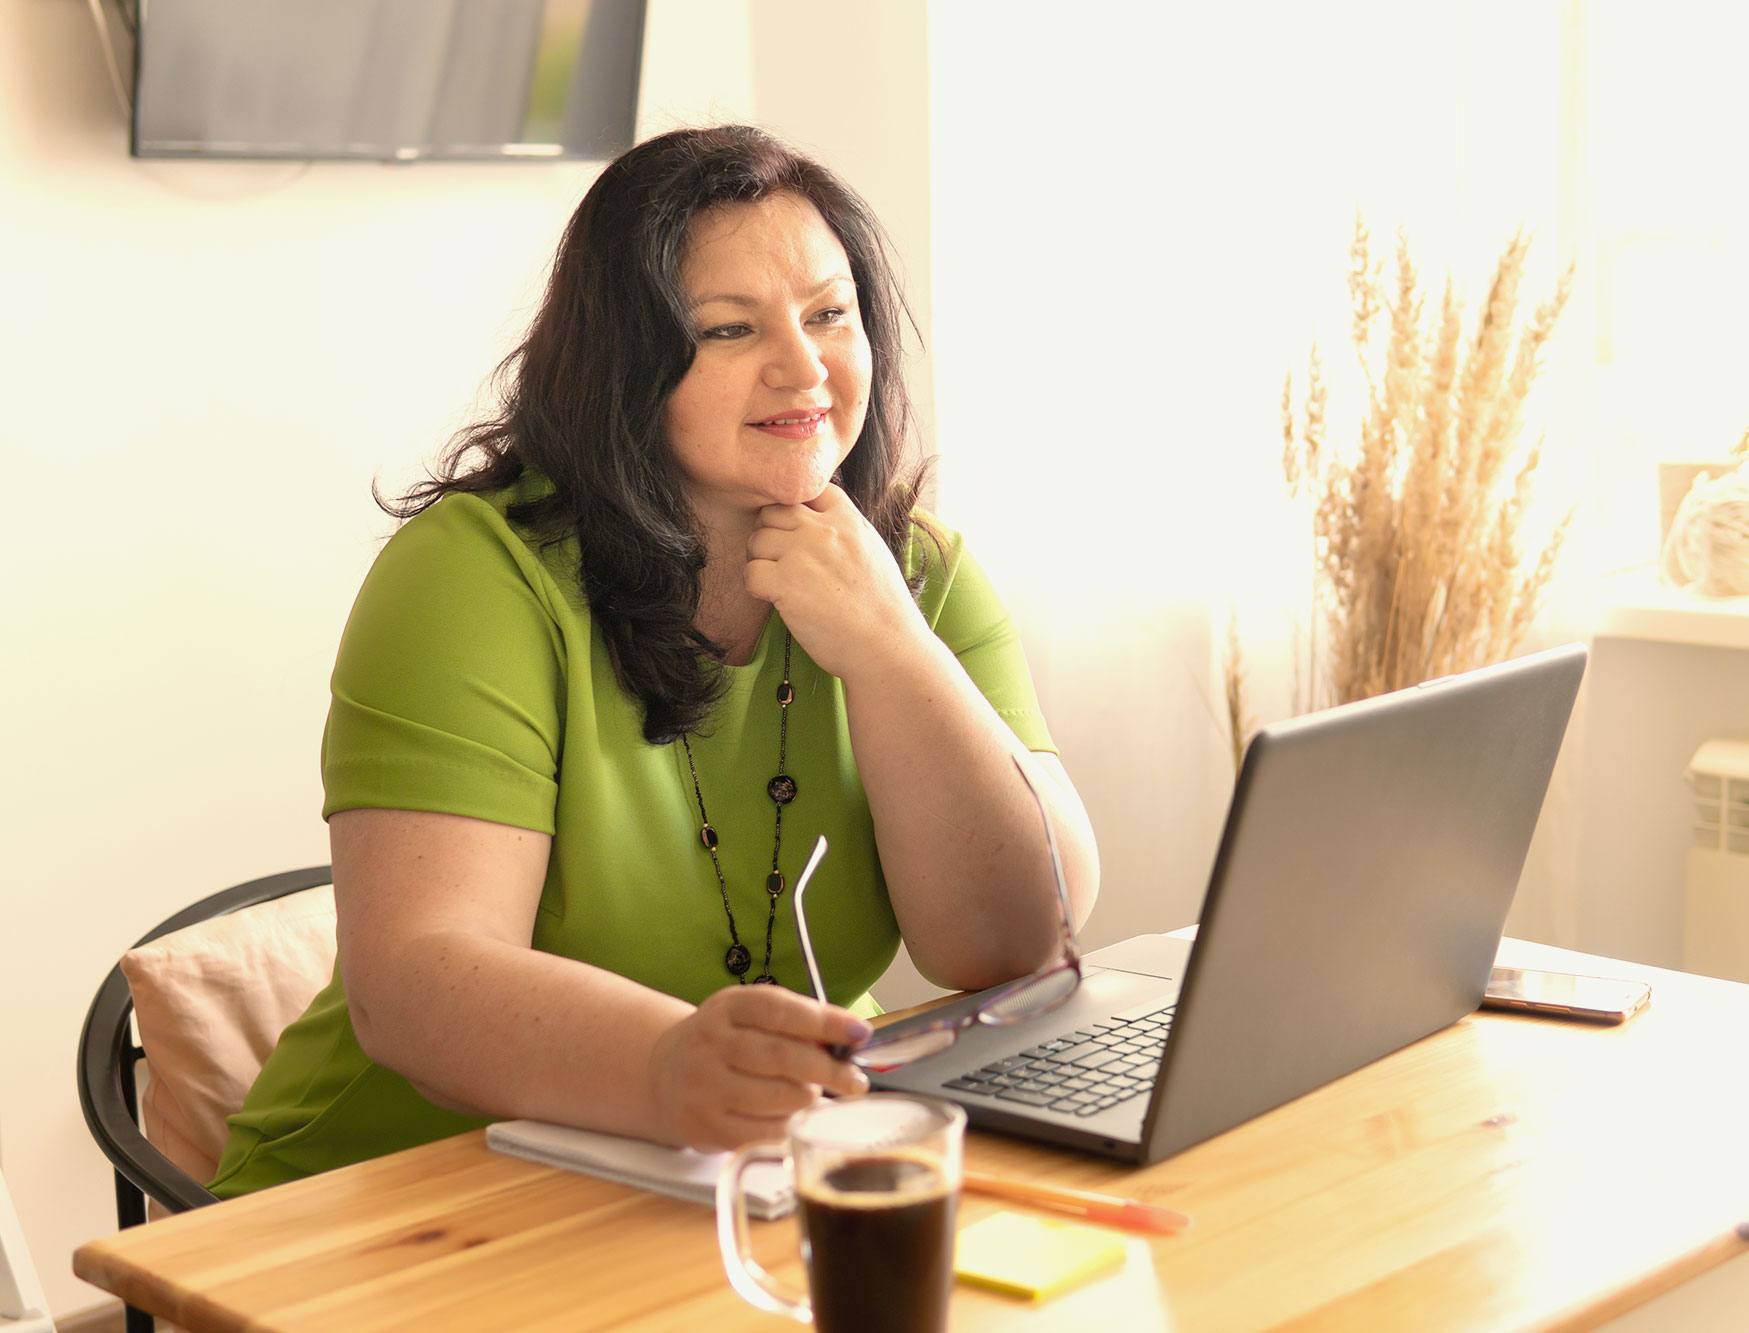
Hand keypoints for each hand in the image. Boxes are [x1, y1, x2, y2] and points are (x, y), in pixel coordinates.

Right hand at [647, 985, 871, 1150]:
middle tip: (855, 1081)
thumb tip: (849, 1038)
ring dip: (808, 1098)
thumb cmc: (726, 1042)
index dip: (824, 1021)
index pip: (780, 1010)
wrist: (665, 1072)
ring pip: (777, 1098)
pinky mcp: (706, 1127)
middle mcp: (709, 1044)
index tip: (859, 1032)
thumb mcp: (751, 1016)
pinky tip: (794, 1118)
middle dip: (828, 1069)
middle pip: (781, 1057)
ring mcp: (704, 1088)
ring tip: (813, 1094)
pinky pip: (764, 1133)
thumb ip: (795, 1022)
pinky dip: (790, 1126)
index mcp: (726, 1007)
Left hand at [743, 484, 925, 681]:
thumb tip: (812, 523)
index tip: (799, 536)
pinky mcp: (786, 584)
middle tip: (780, 561)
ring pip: (756, 540)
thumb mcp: (872, 551)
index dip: (796, 511)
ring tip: (778, 582)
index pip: (807, 491)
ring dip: (760, 560)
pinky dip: (756, 587)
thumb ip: (844, 531)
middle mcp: (824, 531)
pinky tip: (775, 599)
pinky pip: (750, 572)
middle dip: (770, 534)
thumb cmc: (883, 608)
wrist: (888, 647)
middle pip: (773, 511)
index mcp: (848, 519)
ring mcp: (803, 555)